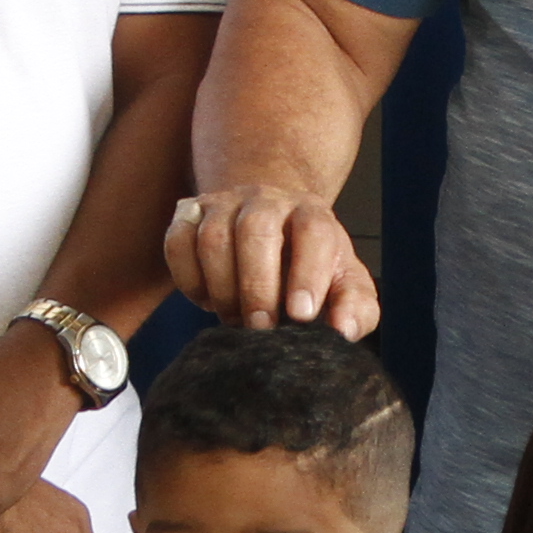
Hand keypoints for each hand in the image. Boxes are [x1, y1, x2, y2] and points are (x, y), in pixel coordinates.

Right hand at [167, 186, 381, 336]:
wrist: (272, 223)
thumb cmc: (312, 263)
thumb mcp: (345, 283)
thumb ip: (355, 309)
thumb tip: (344, 332)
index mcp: (311, 213)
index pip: (313, 231)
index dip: (308, 273)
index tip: (301, 315)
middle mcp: (267, 200)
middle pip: (255, 230)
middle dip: (256, 285)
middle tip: (261, 326)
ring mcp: (223, 204)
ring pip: (212, 238)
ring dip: (222, 287)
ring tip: (236, 317)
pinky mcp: (188, 214)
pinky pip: (177, 242)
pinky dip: (188, 278)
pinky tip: (207, 299)